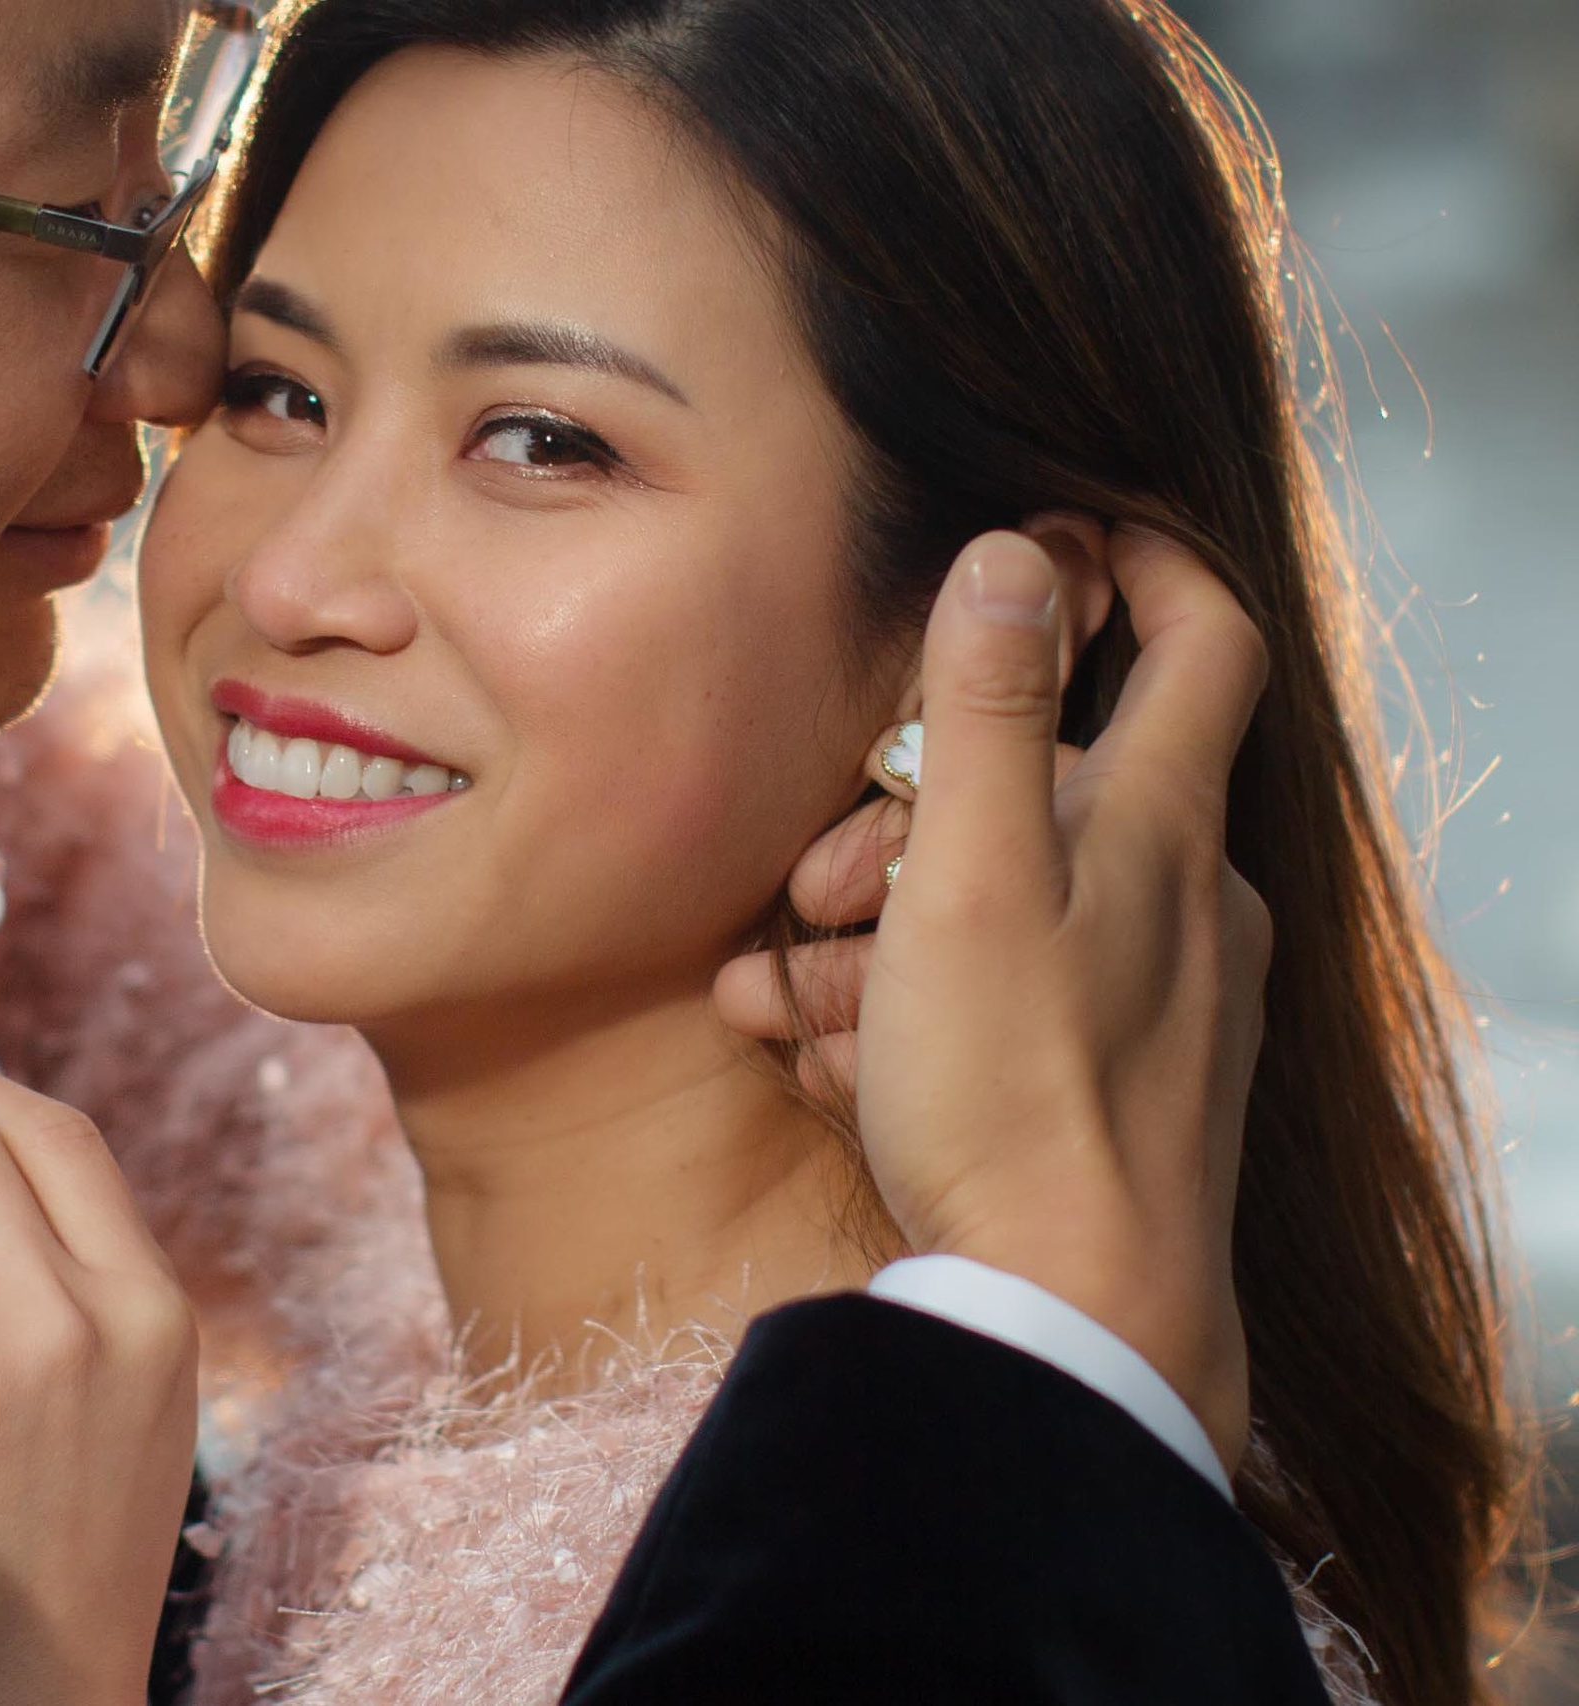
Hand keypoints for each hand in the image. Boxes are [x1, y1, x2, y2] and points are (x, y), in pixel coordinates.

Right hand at [722, 528, 1269, 1471]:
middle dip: (899, 822)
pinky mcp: (1110, 1082)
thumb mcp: (970, 874)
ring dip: (872, 938)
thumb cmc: (1017, 1089)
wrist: (1072, 1314)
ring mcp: (1153, 997)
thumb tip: (1015, 546)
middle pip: (1037, 794)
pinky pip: (998, 1005)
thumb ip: (984, 705)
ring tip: (785, 1003)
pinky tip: (832, 1066)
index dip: (1139, 561)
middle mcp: (1178, 898)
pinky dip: (908, 1016)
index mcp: (1159, 824)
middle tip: (819, 887)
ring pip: (994, 909)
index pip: (1202, 638)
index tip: (1047, 536)